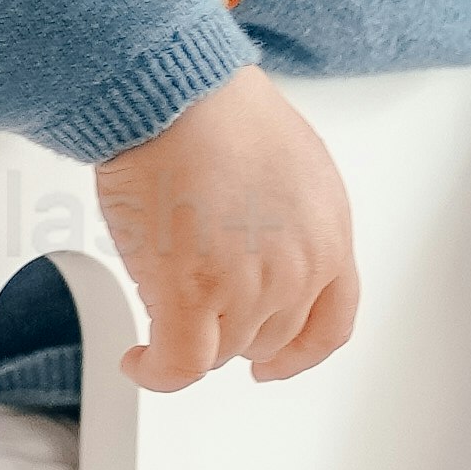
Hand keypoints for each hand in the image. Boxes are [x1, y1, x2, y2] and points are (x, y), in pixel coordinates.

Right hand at [93, 63, 357, 392]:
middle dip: (230, 330)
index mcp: (327, 237)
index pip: (330, 324)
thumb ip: (291, 223)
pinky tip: (140, 360)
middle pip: (266, 339)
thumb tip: (259, 249)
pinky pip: (178, 366)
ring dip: (188, 342)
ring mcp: (247, 288)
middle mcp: (297, 269)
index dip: (298, 353)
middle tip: (198, 310)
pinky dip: (156, 372)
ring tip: (158, 316)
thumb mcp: (294, 167)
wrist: (177, 97)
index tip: (277, 361)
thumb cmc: (218, 110)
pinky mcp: (192, 298)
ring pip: (219, 352)